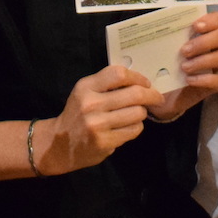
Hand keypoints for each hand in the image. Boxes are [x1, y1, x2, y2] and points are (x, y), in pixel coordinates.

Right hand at [33, 67, 162, 173]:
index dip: (138, 77)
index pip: (118, 74)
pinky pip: (133, 130)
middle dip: (152, 95)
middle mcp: (90, 104)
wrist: (59, 144)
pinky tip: (128, 127)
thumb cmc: (78, 114)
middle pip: (134, 94)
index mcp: (86, 87)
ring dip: (142, 113)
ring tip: (136, 114)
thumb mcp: (85, 93)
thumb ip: (107, 85)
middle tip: (157, 98)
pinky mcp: (104, 142)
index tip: (146, 83)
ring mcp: (97, 124)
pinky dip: (136, 127)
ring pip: (137, 113)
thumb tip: (140, 81)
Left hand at [149, 11, 217, 121]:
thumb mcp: (155, 48)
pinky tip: (189, 80)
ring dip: (205, 60)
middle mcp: (213, 47)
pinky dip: (206, 79)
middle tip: (184, 50)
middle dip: (205, 41)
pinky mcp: (214, 85)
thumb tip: (147, 22)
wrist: (157, 94)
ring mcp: (215, 66)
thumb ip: (157, 34)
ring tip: (184, 67)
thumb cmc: (159, 65)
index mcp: (202, 32)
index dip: (212, 20)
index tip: (195, 26)